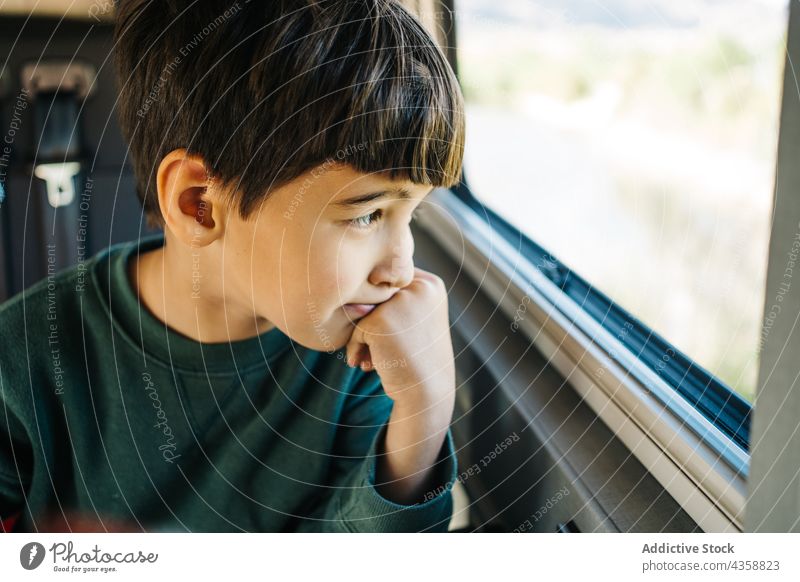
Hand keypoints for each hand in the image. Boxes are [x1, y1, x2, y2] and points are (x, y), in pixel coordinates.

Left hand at [345, 267, 454, 408]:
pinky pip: (355, 328)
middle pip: (376, 294)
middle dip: (372, 322)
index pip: (391, 284)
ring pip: (363, 309)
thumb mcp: (415, 320)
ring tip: (373, 358)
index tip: (395, 336)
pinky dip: (356, 348)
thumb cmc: (416, 359)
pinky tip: (369, 365)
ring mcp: (400, 301)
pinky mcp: (381, 319)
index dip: (384, 309)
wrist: (426, 394)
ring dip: (362, 335)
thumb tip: (352, 288)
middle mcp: (419, 287)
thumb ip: (394, 299)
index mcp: (431, 284)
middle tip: (382, 350)